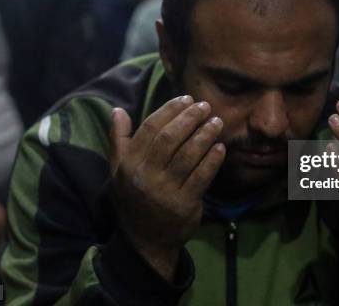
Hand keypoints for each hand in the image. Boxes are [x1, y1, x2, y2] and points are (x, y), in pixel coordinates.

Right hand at [109, 96, 225, 280]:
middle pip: (169, 138)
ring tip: (217, 122)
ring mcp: (164, 191)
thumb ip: (119, 140)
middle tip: (205, 106)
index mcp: (128, 164)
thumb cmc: (134, 198)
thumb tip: (117, 110)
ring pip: (188, 155)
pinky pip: (202, 176)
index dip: (170, 110)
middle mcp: (144, 176)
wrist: (146, 240)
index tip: (186, 99)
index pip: (150, 128)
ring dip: (205, 135)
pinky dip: (213, 160)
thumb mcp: (119, 170)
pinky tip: (221, 147)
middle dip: (189, 118)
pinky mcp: (184, 205)